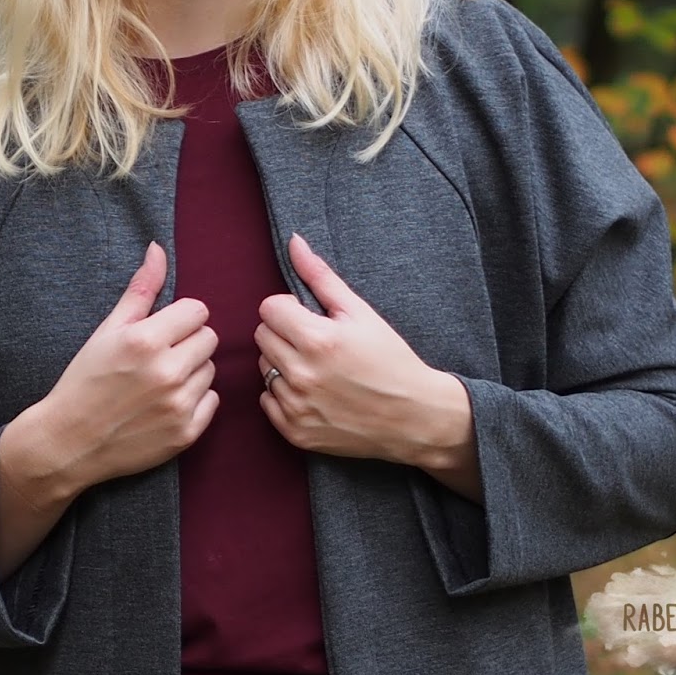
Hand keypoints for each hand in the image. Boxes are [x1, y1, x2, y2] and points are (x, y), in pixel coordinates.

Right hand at [35, 241, 220, 497]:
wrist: (71, 441)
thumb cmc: (86, 381)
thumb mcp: (107, 330)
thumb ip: (140, 290)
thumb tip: (158, 249)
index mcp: (146, 340)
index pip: (197, 311)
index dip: (180, 318)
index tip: (163, 330)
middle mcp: (167, 372)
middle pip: (209, 339)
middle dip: (188, 343)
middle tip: (161, 356)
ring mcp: (179, 405)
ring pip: (211, 370)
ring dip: (192, 372)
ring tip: (161, 382)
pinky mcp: (187, 432)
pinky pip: (212, 401)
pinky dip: (195, 401)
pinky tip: (166, 404)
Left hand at [255, 233, 476, 487]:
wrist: (413, 418)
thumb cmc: (391, 362)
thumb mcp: (362, 313)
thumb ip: (321, 277)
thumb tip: (294, 242)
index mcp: (317, 339)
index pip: (269, 308)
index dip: (289, 309)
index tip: (310, 319)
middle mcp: (302, 375)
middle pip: (262, 337)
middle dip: (284, 334)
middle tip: (315, 344)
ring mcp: (297, 407)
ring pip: (263, 369)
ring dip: (283, 364)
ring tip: (316, 370)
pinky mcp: (296, 432)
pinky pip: (267, 402)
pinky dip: (284, 396)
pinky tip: (313, 394)